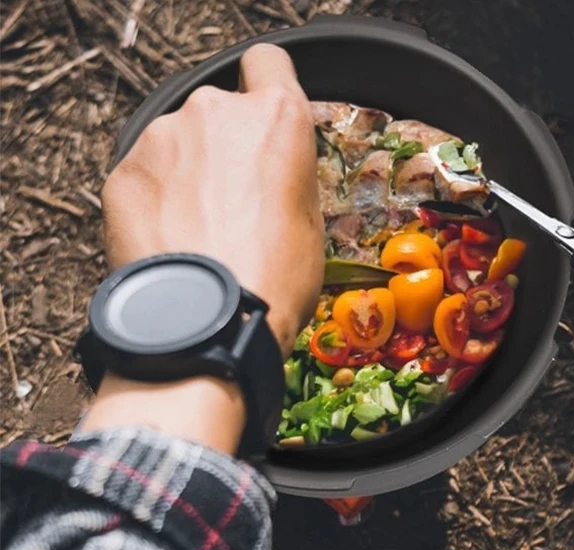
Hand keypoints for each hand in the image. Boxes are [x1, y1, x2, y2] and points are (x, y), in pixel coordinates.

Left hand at [102, 44, 323, 358]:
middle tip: (235, 204)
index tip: (263, 117)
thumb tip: (268, 178)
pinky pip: (145, 175)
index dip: (267, 88)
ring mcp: (163, 138)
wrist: (210, 323)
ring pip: (178, 144)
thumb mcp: (310, 226)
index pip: (268, 64)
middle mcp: (216, 113)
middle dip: (225, 149)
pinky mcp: (124, 171)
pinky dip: (155, 200)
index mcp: (276, 119)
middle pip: (219, 113)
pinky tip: (171, 241)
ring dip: (187, 175)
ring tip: (199, 233)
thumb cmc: (271, 282)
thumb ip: (286, 177)